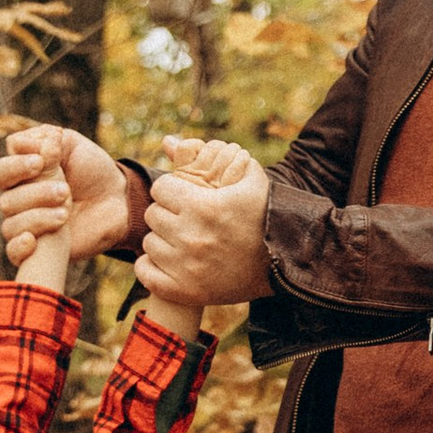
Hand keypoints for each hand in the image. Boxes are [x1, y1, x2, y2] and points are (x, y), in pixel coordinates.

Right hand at [0, 123, 130, 267]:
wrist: (118, 199)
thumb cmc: (91, 169)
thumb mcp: (71, 145)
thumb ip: (44, 139)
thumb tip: (16, 143)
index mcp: (20, 176)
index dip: (15, 167)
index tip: (41, 162)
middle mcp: (18, 202)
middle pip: (6, 201)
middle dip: (35, 194)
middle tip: (64, 190)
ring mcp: (27, 226)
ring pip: (12, 225)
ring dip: (39, 217)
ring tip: (66, 212)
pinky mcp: (39, 250)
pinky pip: (14, 253)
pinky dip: (19, 247)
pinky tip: (33, 240)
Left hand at [141, 139, 271, 311]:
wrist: (286, 264)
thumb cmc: (266, 215)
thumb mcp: (248, 177)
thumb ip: (206, 153)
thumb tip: (166, 140)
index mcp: (204, 207)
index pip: (161, 189)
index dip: (173, 190)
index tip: (187, 197)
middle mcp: (191, 237)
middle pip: (154, 216)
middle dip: (168, 213)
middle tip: (187, 219)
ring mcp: (187, 268)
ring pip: (150, 244)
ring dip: (163, 239)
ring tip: (183, 240)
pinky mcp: (185, 292)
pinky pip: (146, 274)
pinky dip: (151, 267)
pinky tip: (169, 261)